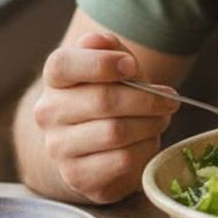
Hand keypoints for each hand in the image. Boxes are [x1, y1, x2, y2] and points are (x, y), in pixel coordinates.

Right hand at [33, 30, 176, 203]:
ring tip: (161, 119)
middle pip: (103, 100)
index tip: (131, 66)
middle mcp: (48, 112)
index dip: (102, 63)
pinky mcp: (77, 176)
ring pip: (115, 132)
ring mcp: (58, 147)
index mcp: (55, 78)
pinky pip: (123, 160)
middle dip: (147, 99)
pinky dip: (146, 148)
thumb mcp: (114, 65)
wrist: (101, 143)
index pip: (64, 65)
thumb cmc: (111, 94)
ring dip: (151, 124)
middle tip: (170, 99)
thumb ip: (109, 47)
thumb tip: (99, 41)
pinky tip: (149, 141)